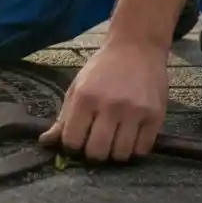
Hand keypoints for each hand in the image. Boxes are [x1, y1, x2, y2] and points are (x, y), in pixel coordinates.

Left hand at [38, 37, 169, 161]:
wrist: (137, 47)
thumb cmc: (103, 69)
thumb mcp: (77, 87)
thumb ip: (63, 117)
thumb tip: (45, 142)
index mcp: (85, 98)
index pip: (72, 141)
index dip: (73, 146)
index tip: (78, 141)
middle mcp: (110, 106)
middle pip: (97, 152)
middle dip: (94, 154)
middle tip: (97, 144)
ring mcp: (135, 112)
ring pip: (121, 155)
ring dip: (115, 154)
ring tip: (115, 141)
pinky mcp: (155, 116)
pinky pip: (142, 149)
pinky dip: (135, 149)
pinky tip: (131, 137)